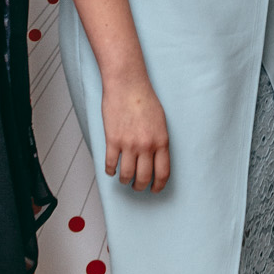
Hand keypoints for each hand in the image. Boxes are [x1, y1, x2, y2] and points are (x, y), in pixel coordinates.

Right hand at [102, 75, 170, 191]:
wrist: (127, 84)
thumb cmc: (144, 99)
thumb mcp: (161, 122)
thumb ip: (159, 141)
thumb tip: (155, 159)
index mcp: (161, 141)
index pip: (163, 173)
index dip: (159, 186)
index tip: (155, 189)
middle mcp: (146, 145)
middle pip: (144, 178)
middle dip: (140, 187)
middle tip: (138, 187)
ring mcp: (129, 144)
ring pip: (127, 175)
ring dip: (125, 181)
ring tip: (124, 179)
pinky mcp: (113, 140)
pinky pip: (111, 164)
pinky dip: (110, 171)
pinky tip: (111, 170)